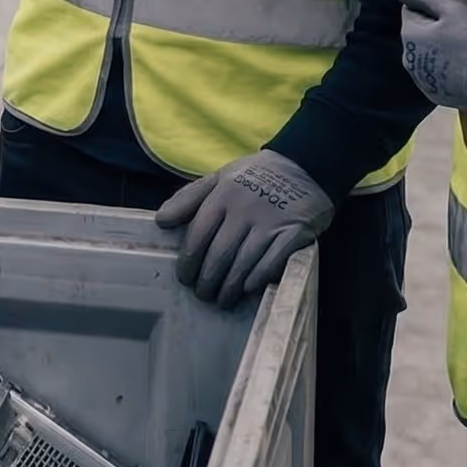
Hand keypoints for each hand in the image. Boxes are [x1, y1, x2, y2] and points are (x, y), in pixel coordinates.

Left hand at [155, 150, 334, 307]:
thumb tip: (161, 221)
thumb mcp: (219, 178)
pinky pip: (272, 263)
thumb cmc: (254, 177)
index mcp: (223, 194)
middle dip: (207, 280)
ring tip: (222, 299)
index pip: (198, 234)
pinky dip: (257, 279)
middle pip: (219, 254)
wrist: (305, 166)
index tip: (184, 278)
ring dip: (230, 287)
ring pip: (243, 263)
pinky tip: (248, 289)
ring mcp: (271, 222)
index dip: (188, 261)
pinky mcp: (294, 233)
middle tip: (203, 295)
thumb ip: (189, 198)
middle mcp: (245, 208)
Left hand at [387, 0, 466, 111]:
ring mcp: (423, 81)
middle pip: (419, 34)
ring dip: (441, 50)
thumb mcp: (453, 5)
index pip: (412, 9)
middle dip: (435, 29)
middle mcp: (409, 61)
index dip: (435, 7)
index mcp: (409, 35)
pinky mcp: (438, 96)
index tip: (456, 12)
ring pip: (427, 55)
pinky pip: (438, 75)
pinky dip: (448, 70)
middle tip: (466, 30)